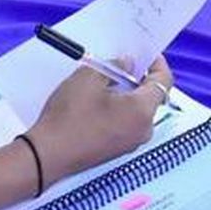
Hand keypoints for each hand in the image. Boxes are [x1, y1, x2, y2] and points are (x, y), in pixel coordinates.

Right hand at [25, 56, 173, 183]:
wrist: (46, 156)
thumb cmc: (68, 118)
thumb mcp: (89, 78)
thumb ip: (115, 65)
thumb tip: (127, 63)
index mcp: (142, 111)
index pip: (163, 81)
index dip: (157, 63)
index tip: (147, 53)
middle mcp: (143, 130)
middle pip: (152, 96)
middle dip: (139, 78)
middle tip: (123, 63)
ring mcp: (130, 143)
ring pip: (138, 110)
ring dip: (127, 93)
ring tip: (106, 80)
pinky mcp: (117, 149)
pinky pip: (127, 123)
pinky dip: (120, 109)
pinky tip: (99, 101)